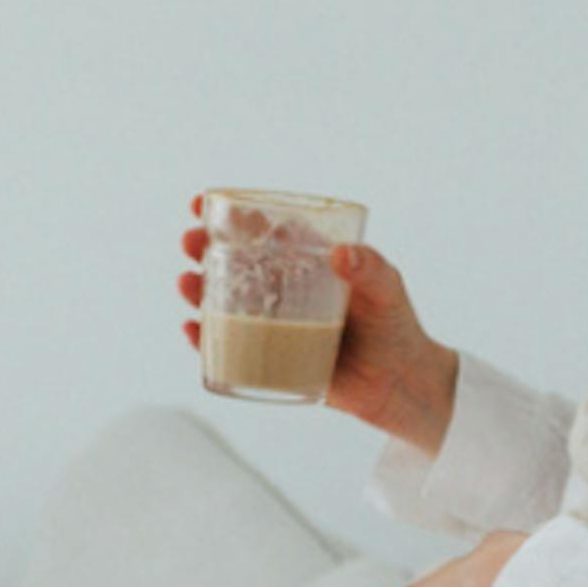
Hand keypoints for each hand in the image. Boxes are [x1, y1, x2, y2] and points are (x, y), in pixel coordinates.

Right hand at [179, 199, 459, 448]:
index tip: (205, 203)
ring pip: (224, 303)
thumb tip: (342, 253)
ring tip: (187, 285)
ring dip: (198, 291)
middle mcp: (283, 289)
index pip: (264, 230)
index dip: (232, 215)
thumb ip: (371, 269)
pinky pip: (229, 348)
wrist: (400, 383)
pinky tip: (193, 331)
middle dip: (204, 249)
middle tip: (191, 242)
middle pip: (233, 263)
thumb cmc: (396, 327)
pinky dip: (206, 341)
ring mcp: (273, 324)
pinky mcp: (270, 359)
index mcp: (306, 261)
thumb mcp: (387, 289)